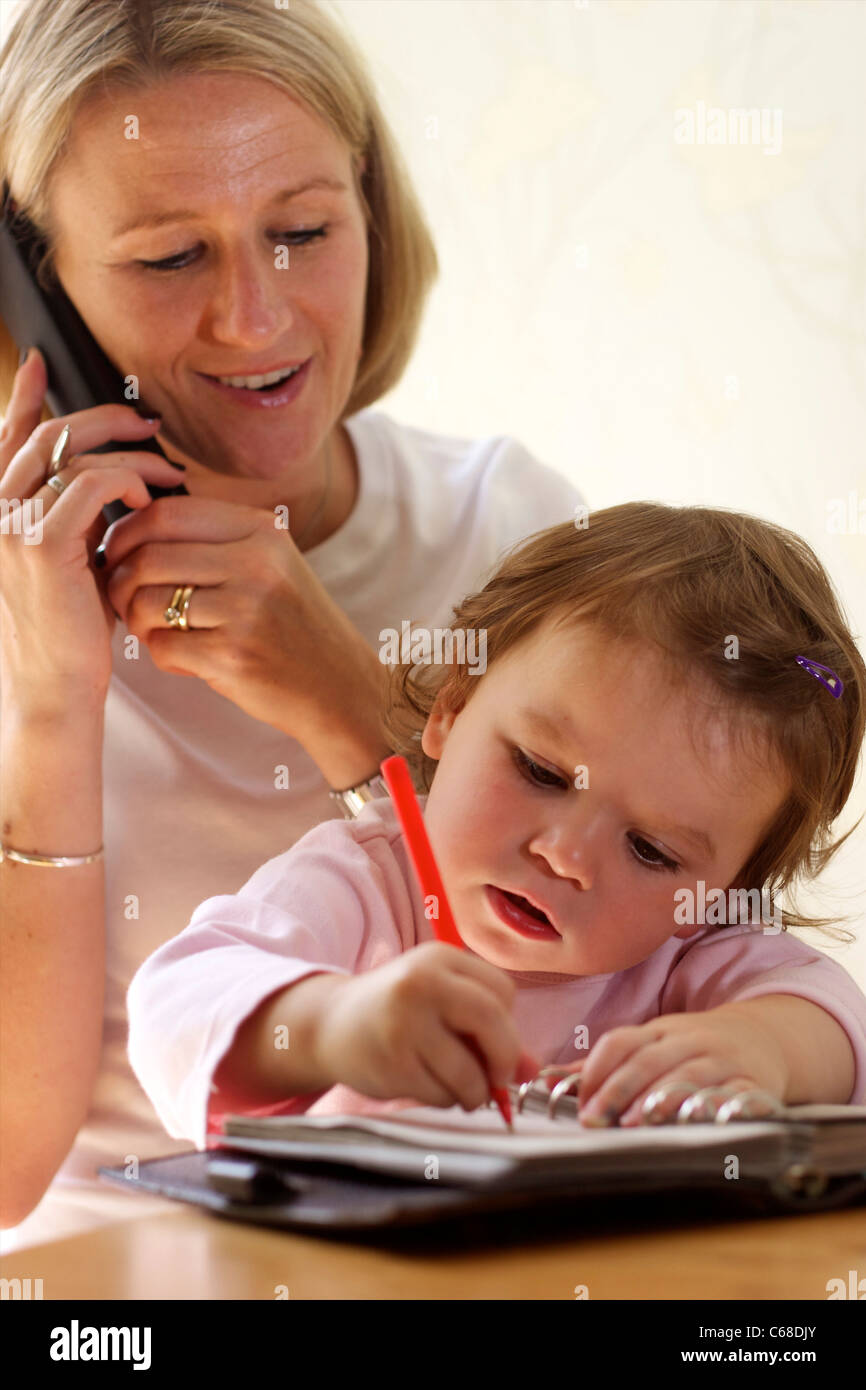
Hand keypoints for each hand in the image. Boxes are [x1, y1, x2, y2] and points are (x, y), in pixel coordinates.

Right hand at [0, 347, 184, 712]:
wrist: (56, 686)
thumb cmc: (71, 629)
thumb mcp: (71, 560)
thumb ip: (76, 515)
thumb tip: (110, 476)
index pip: (6, 439)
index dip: (24, 398)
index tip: (42, 363)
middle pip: (47, 435)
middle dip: (102, 419)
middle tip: (147, 424)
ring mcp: (10, 525)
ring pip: (73, 455)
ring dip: (129, 454)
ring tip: (167, 471)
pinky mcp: (41, 544)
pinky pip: (93, 484)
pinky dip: (128, 482)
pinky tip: (149, 499)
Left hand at [100, 485, 385, 754]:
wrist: (340, 687)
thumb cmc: (292, 624)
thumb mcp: (272, 564)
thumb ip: (216, 539)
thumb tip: (133, 528)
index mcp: (261, 531)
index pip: (166, 514)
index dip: (126, 533)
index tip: (116, 554)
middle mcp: (255, 563)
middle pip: (148, 557)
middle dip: (119, 581)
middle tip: (121, 599)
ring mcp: (246, 610)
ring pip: (147, 603)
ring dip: (135, 621)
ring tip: (152, 631)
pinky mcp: (234, 656)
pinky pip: (163, 647)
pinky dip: (160, 655)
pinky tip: (183, 659)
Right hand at [313, 942, 533, 1110]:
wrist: (329, 1024)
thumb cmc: (397, 1011)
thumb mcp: (442, 1002)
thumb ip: (490, 1029)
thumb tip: (532, 1069)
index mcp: (440, 958)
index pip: (502, 990)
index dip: (507, 1022)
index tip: (494, 1039)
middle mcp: (421, 983)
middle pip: (491, 1021)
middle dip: (502, 1058)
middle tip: (497, 1076)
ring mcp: (403, 1023)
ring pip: (468, 1071)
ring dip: (474, 1090)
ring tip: (460, 1086)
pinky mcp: (391, 1062)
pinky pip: (441, 1094)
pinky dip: (446, 1099)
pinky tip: (428, 1085)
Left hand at [564, 1009, 788, 1126]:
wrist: (763, 1037)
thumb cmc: (693, 1048)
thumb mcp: (652, 1045)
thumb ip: (604, 1066)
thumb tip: (546, 1079)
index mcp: (659, 1031)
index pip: (621, 1042)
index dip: (596, 1070)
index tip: (578, 1102)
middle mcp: (689, 1041)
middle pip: (649, 1060)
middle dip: (618, 1090)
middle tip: (595, 1120)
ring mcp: (722, 1060)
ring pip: (689, 1075)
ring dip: (660, 1098)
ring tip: (637, 1122)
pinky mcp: (753, 1083)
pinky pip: (738, 1093)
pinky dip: (721, 1106)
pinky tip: (703, 1120)